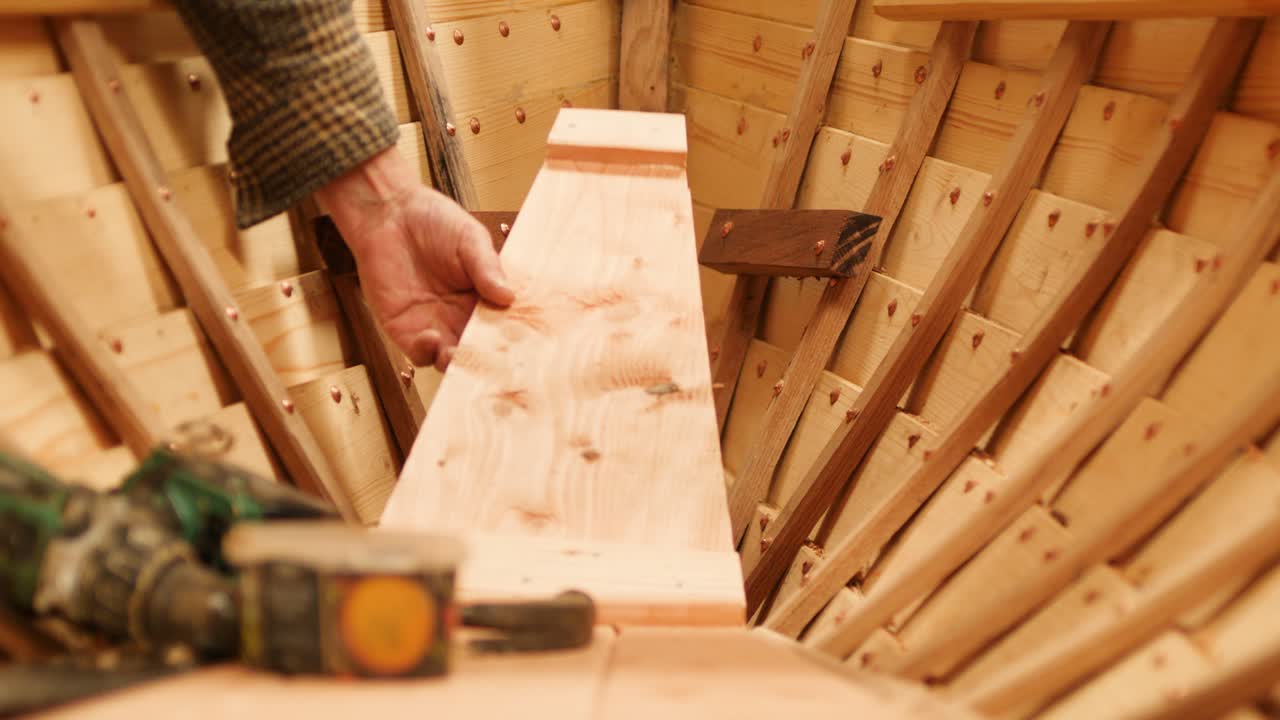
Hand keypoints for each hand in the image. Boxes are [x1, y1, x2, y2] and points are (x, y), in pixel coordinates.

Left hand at [316, 148, 513, 370]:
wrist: (387, 213)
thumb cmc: (433, 221)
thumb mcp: (470, 239)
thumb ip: (487, 267)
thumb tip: (509, 297)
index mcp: (483, 297)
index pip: (503, 325)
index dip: (513, 337)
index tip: (524, 344)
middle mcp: (461, 317)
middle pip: (480, 349)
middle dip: (489, 359)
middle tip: (497, 363)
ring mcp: (434, 326)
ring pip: (453, 360)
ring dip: (461, 364)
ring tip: (465, 356)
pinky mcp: (404, 329)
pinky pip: (421, 354)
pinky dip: (430, 354)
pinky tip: (435, 339)